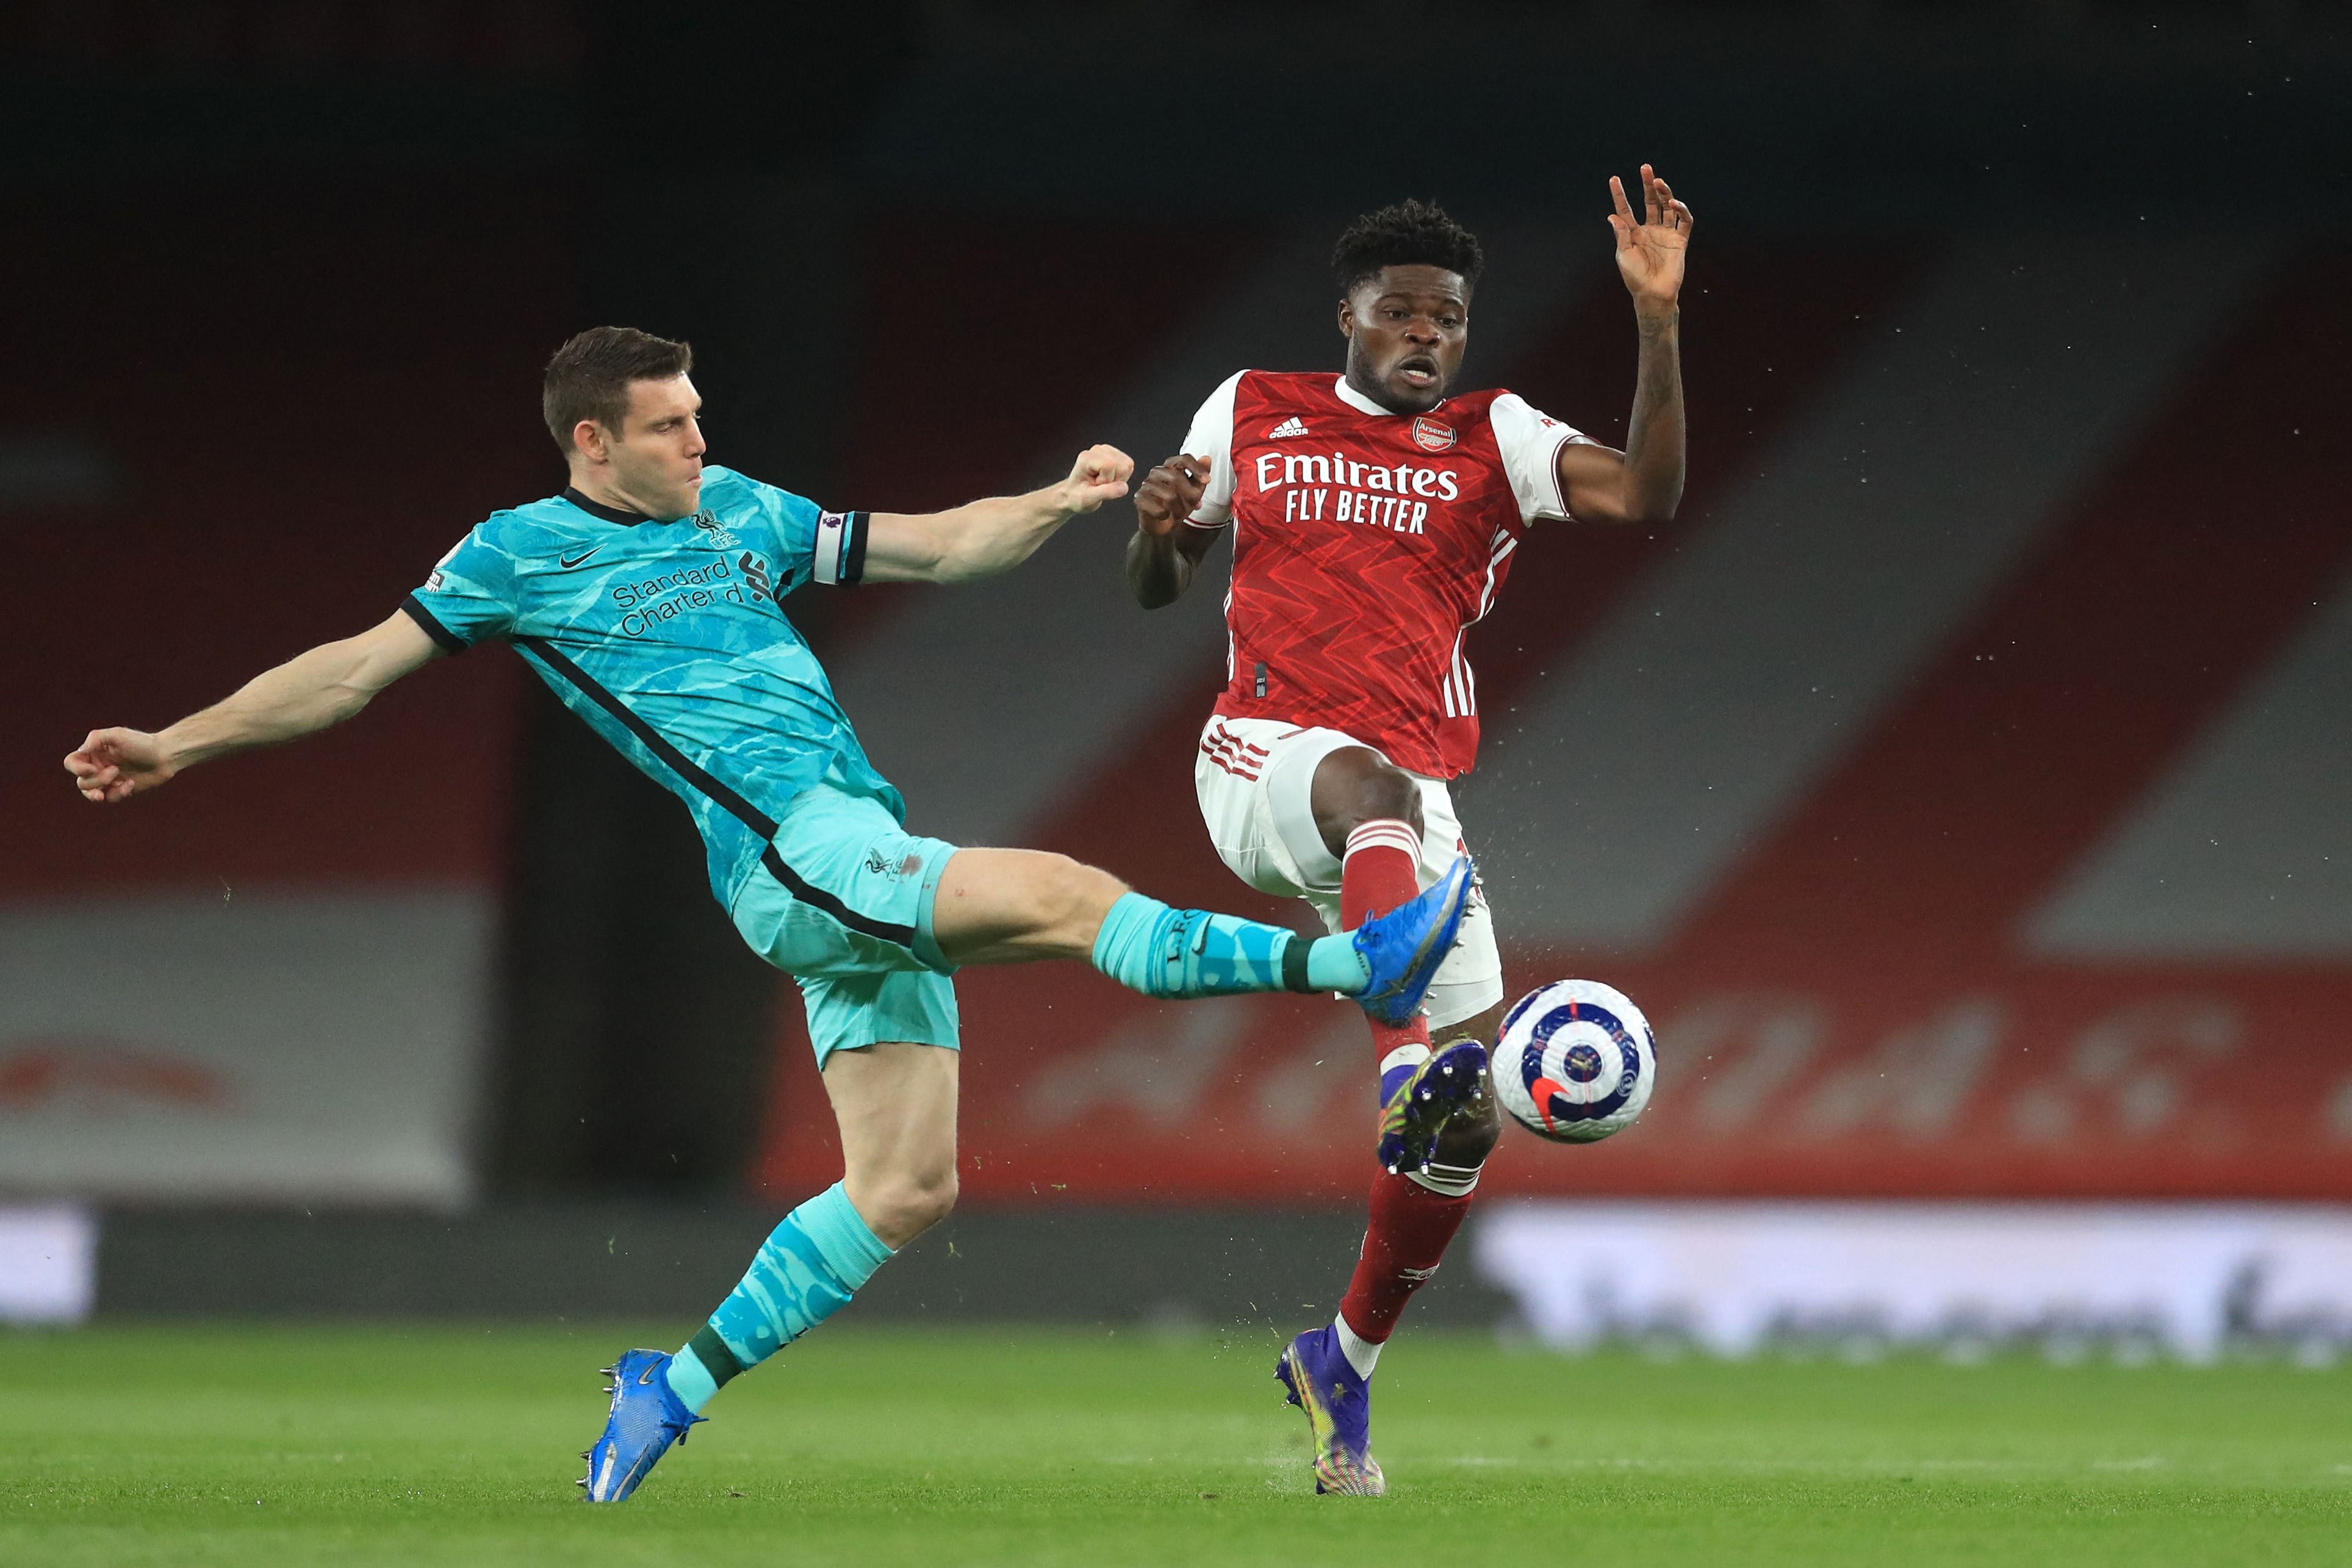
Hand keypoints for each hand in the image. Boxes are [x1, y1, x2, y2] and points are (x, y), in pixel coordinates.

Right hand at [65, 727, 175, 802]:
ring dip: (103, 788)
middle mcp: (97, 767)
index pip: (71, 763)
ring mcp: (108, 780)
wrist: (165, 755)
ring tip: (119, 780)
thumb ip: (96, 739)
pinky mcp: (120, 790)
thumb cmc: (142, 743)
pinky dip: (119, 793)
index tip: (91, 769)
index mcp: (93, 753)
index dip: (76, 769)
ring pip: (91, 793)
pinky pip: (110, 798)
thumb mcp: (117, 735)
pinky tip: (131, 784)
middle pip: (81, 782)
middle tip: (115, 770)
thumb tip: (80, 751)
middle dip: (96, 780)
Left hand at [1059, 444, 1134, 513]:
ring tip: (1105, 483)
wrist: (1074, 494)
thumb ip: (1106, 493)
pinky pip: (1129, 465)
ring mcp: (1106, 451)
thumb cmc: (1077, 496)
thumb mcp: (1088, 500)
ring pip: (1127, 464)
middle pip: (1122, 464)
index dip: (1108, 480)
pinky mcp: (1115, 454)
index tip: (1097, 485)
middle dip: (1115, 480)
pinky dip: (1122, 476)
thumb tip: (1123, 487)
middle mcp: (1096, 451)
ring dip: (1119, 478)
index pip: (1110, 465)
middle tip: (1102, 485)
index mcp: (1086, 458)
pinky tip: (1110, 479)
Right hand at [1132, 453, 1211, 537]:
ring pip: (1169, 495)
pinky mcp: (1139, 499)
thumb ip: (1200, 477)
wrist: (1162, 525)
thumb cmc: (1177, 505)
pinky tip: (1165, 516)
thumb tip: (1207, 459)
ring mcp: (1146, 485)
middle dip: (1190, 495)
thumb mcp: (1194, 492)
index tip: (1207, 481)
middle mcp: (1157, 472)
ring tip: (1179, 514)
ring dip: (1179, 509)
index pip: (1183, 459)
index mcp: (1170, 467)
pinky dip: (1165, 515)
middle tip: (1194, 505)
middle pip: (1176, 477)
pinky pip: (1158, 508)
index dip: (1197, 469)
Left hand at [1608, 164, 1691, 315]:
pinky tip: (1674, 204)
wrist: (1653, 293)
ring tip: (1658, 182)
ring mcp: (1665, 234)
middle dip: (1647, 185)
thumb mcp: (1623, 255)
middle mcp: (1650, 230)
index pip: (1625, 209)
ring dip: (1664, 193)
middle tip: (1645, 168)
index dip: (1619, 194)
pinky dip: (1681, 211)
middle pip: (1649, 202)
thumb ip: (1621, 234)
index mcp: (1633, 233)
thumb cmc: (1635, 277)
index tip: (1614, 179)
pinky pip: (1684, 221)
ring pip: (1667, 207)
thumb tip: (1613, 215)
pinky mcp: (1680, 240)